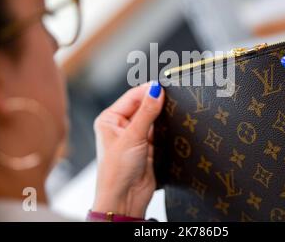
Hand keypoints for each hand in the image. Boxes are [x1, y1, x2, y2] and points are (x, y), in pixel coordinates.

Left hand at [91, 81, 163, 217]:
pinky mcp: (148, 147)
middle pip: (143, 106)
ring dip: (162, 115)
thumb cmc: (116, 171)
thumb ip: (146, 112)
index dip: (147, 90)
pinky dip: (167, 127)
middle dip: (156, 102)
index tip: (163, 85)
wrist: (125, 198)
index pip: (131, 97)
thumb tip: (156, 90)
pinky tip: (174, 123)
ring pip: (153, 118)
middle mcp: (121, 126)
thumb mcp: (133, 136)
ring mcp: (135, 137)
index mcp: (109, 119)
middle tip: (173, 95)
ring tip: (175, 108)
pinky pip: (160, 131)